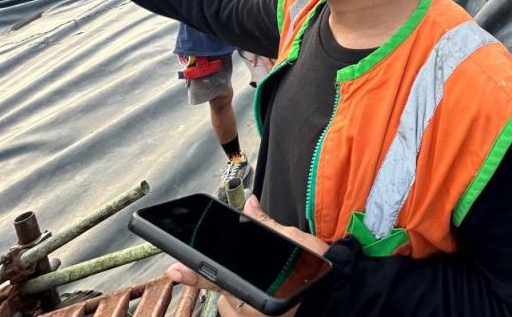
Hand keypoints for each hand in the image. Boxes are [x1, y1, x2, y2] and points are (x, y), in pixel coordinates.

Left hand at [166, 196, 328, 316]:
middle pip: (226, 294)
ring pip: (233, 307)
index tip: (175, 270)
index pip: (215, 280)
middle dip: (234, 283)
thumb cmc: (317, 272)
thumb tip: (250, 206)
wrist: (337, 295)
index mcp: (253, 289)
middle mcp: (248, 310)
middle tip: (265, 273)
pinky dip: (249, 308)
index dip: (193, 275)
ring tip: (272, 285)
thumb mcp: (293, 242)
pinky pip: (242, 314)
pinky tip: (269, 298)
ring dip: (242, 298)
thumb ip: (265, 226)